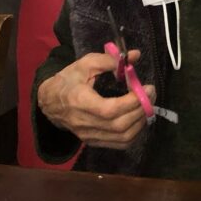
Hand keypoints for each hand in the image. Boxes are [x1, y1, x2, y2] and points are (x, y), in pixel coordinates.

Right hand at [37, 49, 155, 149]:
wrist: (49, 101)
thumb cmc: (69, 80)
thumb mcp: (86, 63)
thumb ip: (111, 60)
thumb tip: (136, 56)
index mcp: (79, 101)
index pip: (109, 110)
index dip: (132, 102)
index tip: (147, 88)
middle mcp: (83, 123)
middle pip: (119, 125)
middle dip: (141, 109)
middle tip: (151, 94)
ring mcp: (88, 135)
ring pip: (122, 137)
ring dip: (141, 121)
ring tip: (147, 104)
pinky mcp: (92, 141)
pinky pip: (119, 144)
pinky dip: (135, 133)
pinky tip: (139, 118)